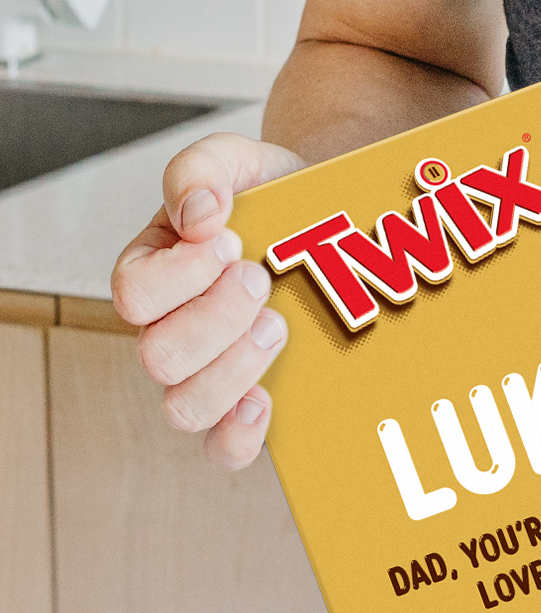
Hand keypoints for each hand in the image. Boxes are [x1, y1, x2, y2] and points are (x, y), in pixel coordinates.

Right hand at [110, 133, 305, 468]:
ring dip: (234, 366)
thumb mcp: (239, 162)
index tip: (229, 239)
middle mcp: (170, 331)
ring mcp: (209, 373)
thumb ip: (202, 168)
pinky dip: (240, 434)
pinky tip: (267, 400)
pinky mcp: (250, 403)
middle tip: (260, 277)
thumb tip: (198, 210)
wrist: (334, 218)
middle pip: (158, 356)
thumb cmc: (275, 195)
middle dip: (216, 316)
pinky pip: (223, 450)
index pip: (134, 293)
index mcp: (154, 274)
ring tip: (278, 324)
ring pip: (185, 406)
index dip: (181, 273)